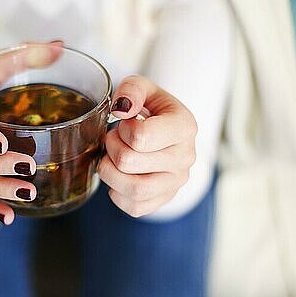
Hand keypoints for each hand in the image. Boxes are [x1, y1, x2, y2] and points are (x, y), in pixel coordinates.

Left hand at [98, 75, 197, 217]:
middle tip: (113, 139)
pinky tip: (119, 177)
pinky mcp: (165, 199)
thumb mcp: (143, 88)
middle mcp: (186, 157)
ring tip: (111, 159)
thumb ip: (132, 89)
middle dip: (110, 148)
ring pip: (133, 190)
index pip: (140, 138)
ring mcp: (177, 181)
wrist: (164, 129)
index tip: (125, 123)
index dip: (122, 129)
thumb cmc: (151, 109)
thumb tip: (122, 109)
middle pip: (129, 162)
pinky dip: (118, 195)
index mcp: (184, 126)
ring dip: (110, 173)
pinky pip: (135, 207)